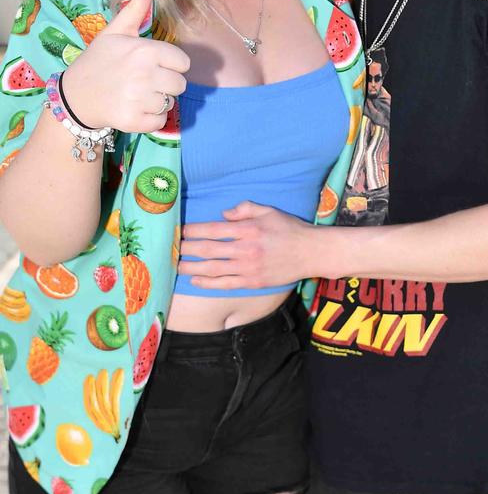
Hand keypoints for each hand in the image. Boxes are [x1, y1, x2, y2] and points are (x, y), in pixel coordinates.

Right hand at [62, 0, 189, 132]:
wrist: (75, 96)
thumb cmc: (99, 60)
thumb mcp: (116, 30)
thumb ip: (136, 6)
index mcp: (146, 50)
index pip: (183, 63)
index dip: (170, 65)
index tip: (152, 65)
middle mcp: (145, 74)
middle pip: (180, 84)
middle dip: (166, 84)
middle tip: (143, 82)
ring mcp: (139, 99)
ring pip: (170, 103)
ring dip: (157, 101)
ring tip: (136, 94)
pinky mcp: (134, 120)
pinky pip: (161, 122)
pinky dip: (151, 119)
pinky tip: (134, 108)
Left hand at [178, 201, 315, 288]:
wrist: (311, 252)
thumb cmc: (289, 229)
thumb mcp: (268, 211)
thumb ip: (245, 209)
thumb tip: (223, 215)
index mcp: (248, 229)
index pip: (212, 230)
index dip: (193, 231)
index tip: (179, 231)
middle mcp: (245, 249)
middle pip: (208, 250)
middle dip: (186, 250)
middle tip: (170, 250)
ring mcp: (248, 268)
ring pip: (212, 269)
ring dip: (191, 268)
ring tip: (176, 266)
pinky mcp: (252, 282)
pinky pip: (225, 284)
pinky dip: (208, 283)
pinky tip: (196, 280)